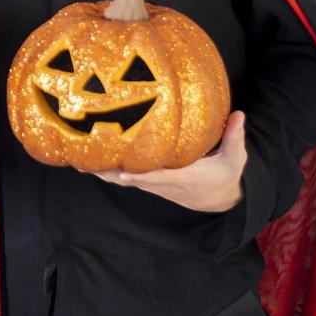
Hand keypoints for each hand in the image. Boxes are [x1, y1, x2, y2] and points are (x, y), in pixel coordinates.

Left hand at [92, 111, 248, 212]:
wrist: (220, 201)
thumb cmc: (226, 176)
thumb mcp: (235, 159)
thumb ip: (234, 136)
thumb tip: (239, 114)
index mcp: (183, 177)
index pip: (158, 176)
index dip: (139, 175)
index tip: (121, 172)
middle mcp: (164, 183)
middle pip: (131, 179)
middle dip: (108, 172)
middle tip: (83, 163)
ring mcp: (154, 184)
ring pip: (124, 180)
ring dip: (102, 172)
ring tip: (77, 162)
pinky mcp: (149, 182)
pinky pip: (125, 177)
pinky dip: (108, 171)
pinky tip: (90, 162)